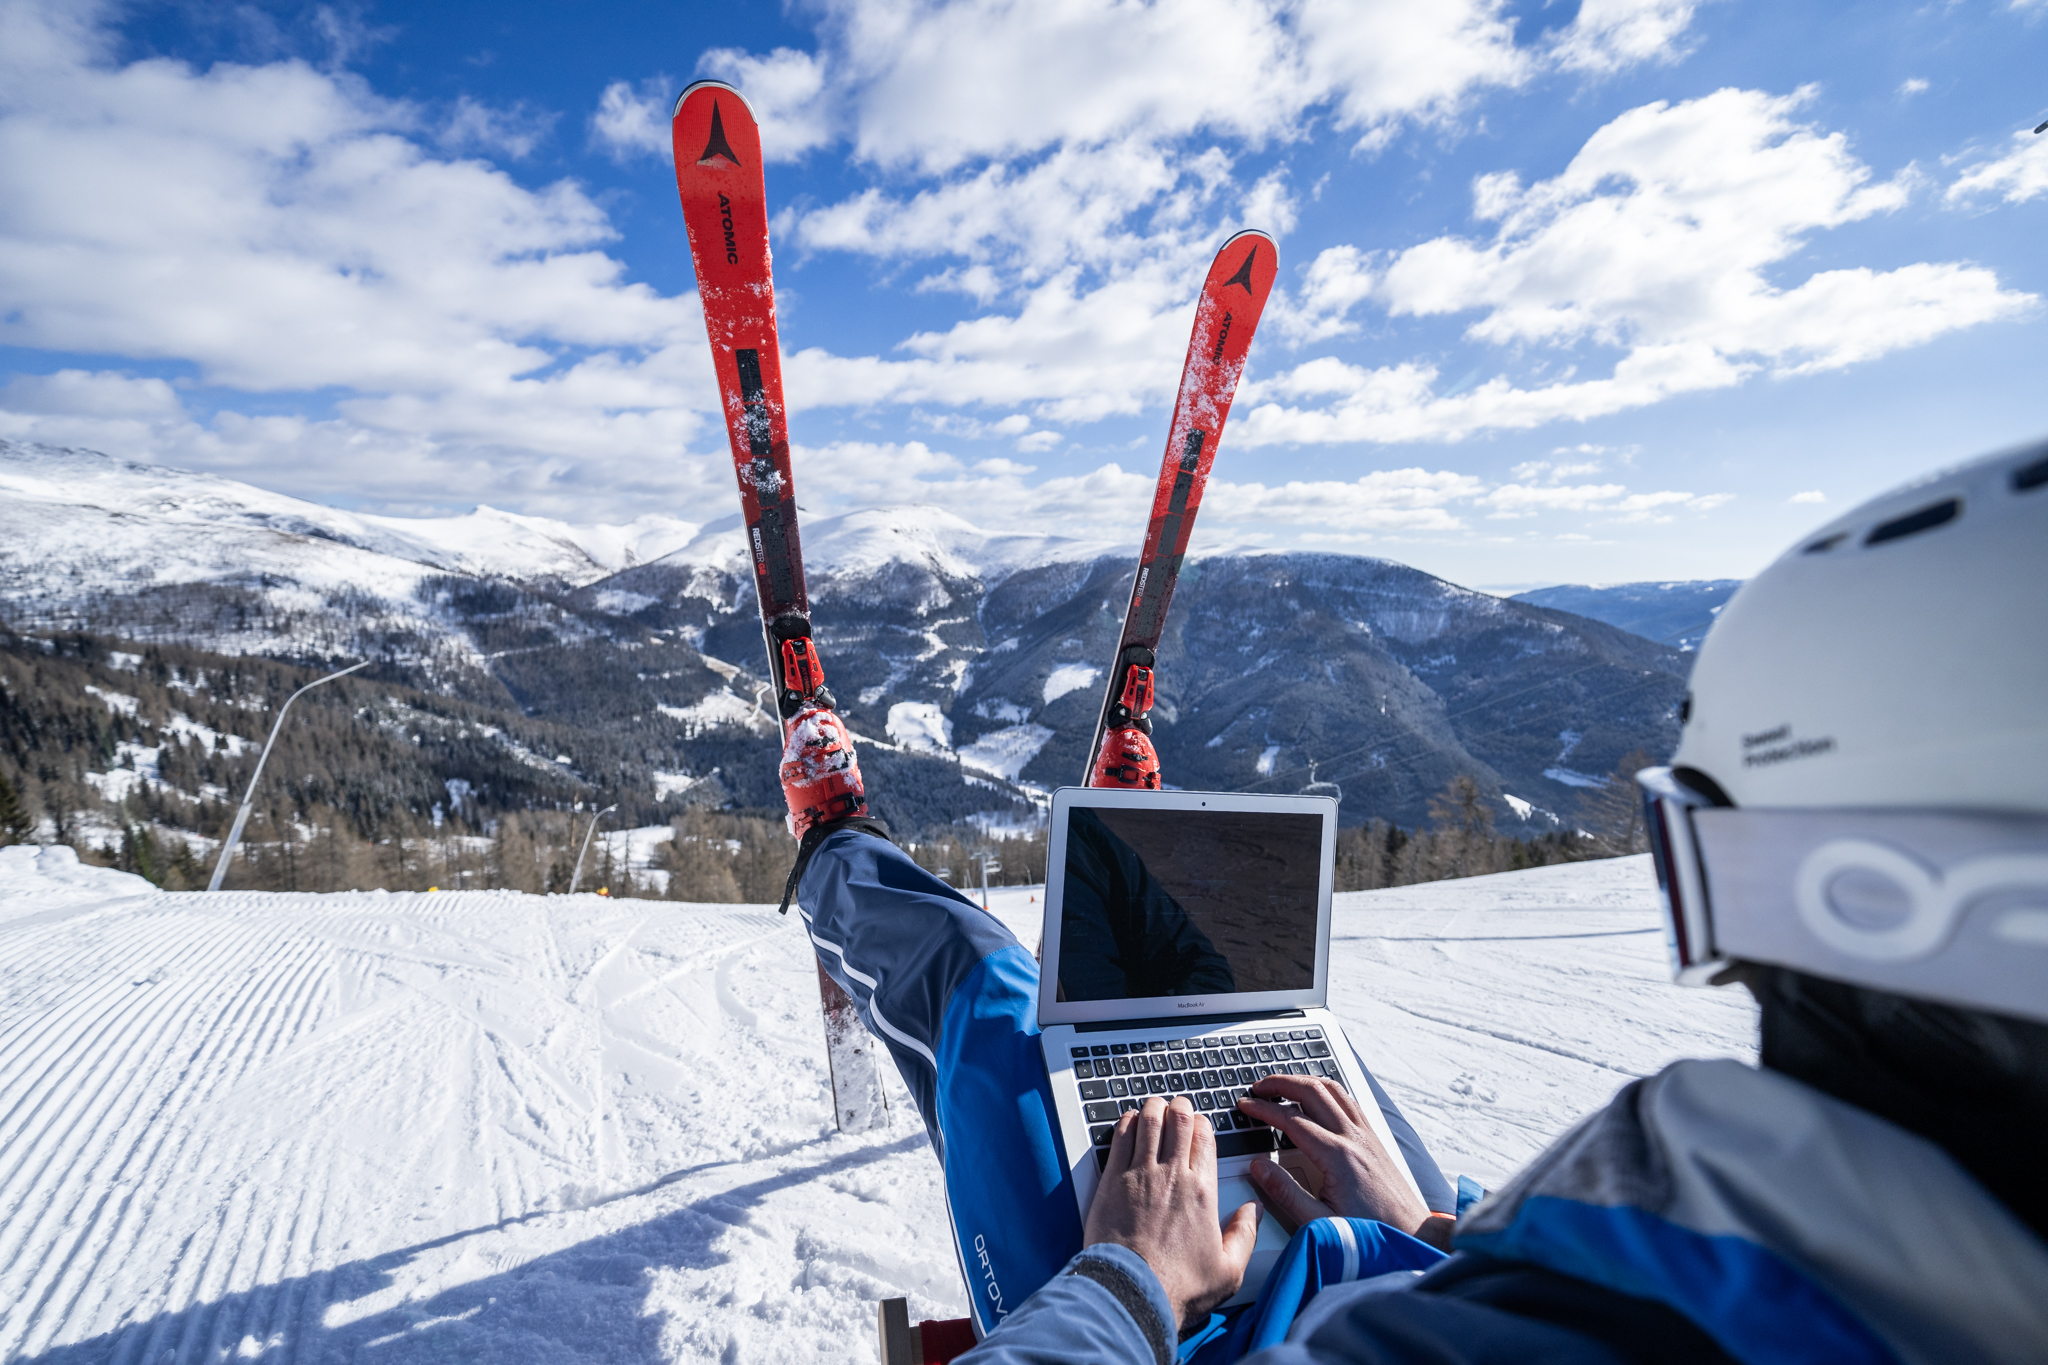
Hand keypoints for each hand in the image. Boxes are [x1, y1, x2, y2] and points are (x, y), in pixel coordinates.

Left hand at [1085, 1096, 1261, 1333]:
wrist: (1132, 1292)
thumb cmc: (1178, 1287)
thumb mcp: (1228, 1270)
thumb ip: (1245, 1235)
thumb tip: (1254, 1211)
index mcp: (1202, 1192)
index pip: (1205, 1138)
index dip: (1202, 1124)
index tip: (1199, 1126)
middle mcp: (1172, 1175)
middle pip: (1178, 1120)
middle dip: (1179, 1108)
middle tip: (1177, 1107)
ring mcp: (1140, 1174)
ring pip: (1149, 1121)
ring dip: (1153, 1108)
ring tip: (1154, 1106)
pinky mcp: (1112, 1181)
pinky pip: (1120, 1137)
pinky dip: (1126, 1122)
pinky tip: (1129, 1121)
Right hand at [1238, 1075, 1444, 1247]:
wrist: (1412, 1234)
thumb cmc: (1370, 1231)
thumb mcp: (1320, 1221)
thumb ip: (1285, 1193)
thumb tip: (1259, 1168)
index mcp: (1337, 1156)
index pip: (1291, 1119)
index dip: (1263, 1109)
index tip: (1246, 1105)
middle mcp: (1353, 1138)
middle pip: (1312, 1092)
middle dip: (1280, 1083)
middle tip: (1258, 1087)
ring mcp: (1366, 1134)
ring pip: (1332, 1090)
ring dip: (1303, 1081)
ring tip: (1282, 1085)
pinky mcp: (1374, 1138)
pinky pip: (1348, 1100)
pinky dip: (1326, 1089)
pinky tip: (1318, 1096)